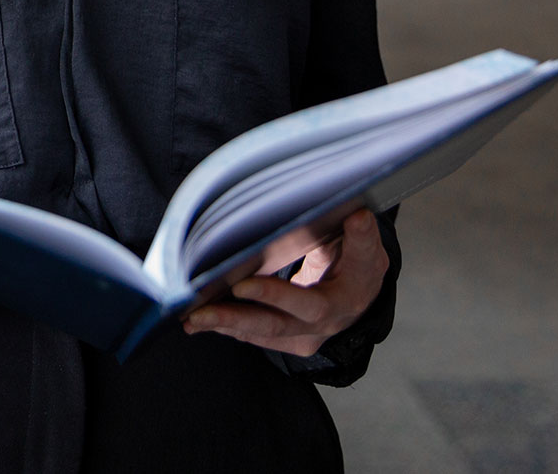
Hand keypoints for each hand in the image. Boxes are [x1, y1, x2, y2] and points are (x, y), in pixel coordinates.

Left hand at [180, 209, 387, 356]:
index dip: (278, 294)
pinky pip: (258, 335)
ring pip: (263, 332)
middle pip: (279, 323)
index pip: (313, 299)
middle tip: (207, 306)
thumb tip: (358, 216)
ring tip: (191, 316)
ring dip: (225, 324)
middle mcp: (328, 322)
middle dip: (240, 314)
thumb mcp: (366, 244)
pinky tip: (201, 319)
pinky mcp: (293, 341)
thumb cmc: (358, 260)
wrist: (362, 294)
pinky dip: (229, 326)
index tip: (244, 283)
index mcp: (350, 294)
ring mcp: (309, 335)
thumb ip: (360, 235)